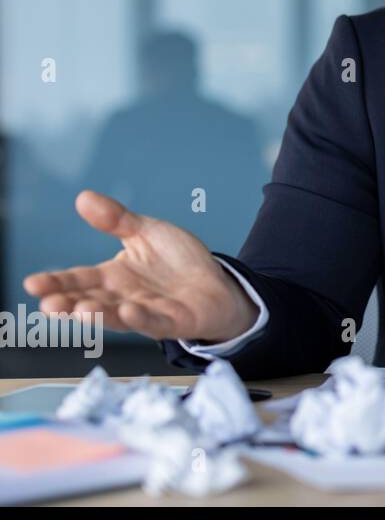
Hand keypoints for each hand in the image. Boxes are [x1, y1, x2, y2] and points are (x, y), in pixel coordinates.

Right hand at [22, 190, 258, 342]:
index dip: (56, 282)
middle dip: (69, 304)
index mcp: (113, 276)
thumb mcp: (147, 233)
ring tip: (80, 309)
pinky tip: (129, 311)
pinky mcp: (172, 322)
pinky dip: (141, 318)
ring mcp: (146, 312)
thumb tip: (83, 197)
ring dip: (99, 314)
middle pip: (90, 301)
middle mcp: (124, 297)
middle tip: (48, 304)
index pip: (78, 279)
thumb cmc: (178, 262)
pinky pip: (154, 322)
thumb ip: (116, 220)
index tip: (32, 284)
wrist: (217, 283)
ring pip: (117, 316)